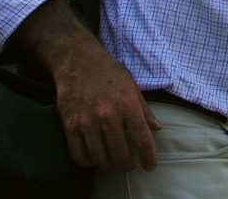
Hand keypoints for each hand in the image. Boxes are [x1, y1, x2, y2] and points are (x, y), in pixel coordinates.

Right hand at [54, 41, 161, 170]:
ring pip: (100, 157)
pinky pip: (78, 154)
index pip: (142, 139)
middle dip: (127, 165)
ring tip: (113, 162)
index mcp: (128, 105)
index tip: (150, 166)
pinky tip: (93, 158)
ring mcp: (87, 121)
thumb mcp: (133, 87)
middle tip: (129, 165)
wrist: (78, 62)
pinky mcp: (69, 125)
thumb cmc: (109, 73)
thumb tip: (157, 129)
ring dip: (108, 165)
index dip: (148, 157)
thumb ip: (144, 110)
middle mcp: (108, 115)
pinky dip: (88, 161)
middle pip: (120, 153)